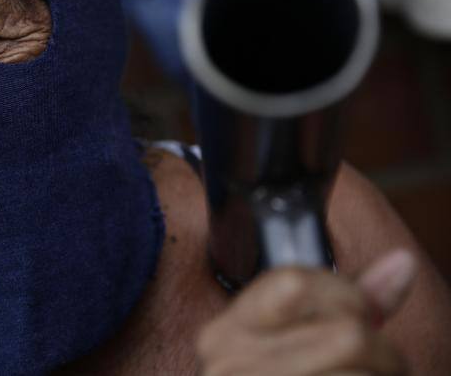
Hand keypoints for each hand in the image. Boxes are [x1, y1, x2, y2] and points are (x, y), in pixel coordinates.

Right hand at [197, 249, 416, 374]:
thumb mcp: (295, 347)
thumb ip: (347, 304)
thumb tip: (402, 262)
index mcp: (225, 333)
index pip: (293, 282)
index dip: (344, 295)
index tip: (353, 317)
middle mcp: (229, 366)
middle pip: (348, 333)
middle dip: (383, 355)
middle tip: (373, 371)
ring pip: (362, 372)